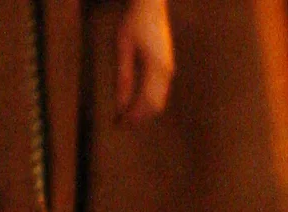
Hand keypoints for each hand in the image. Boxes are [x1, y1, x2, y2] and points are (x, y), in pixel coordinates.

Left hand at [115, 0, 173, 123]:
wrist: (150, 6)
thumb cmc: (134, 23)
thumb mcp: (122, 49)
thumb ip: (123, 78)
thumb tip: (121, 105)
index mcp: (156, 68)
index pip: (146, 103)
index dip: (133, 117)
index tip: (118, 125)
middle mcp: (167, 71)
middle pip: (155, 106)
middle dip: (138, 118)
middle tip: (119, 125)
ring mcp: (169, 69)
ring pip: (159, 101)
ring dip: (142, 112)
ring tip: (124, 117)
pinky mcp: (166, 67)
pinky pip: (159, 92)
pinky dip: (147, 102)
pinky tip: (134, 103)